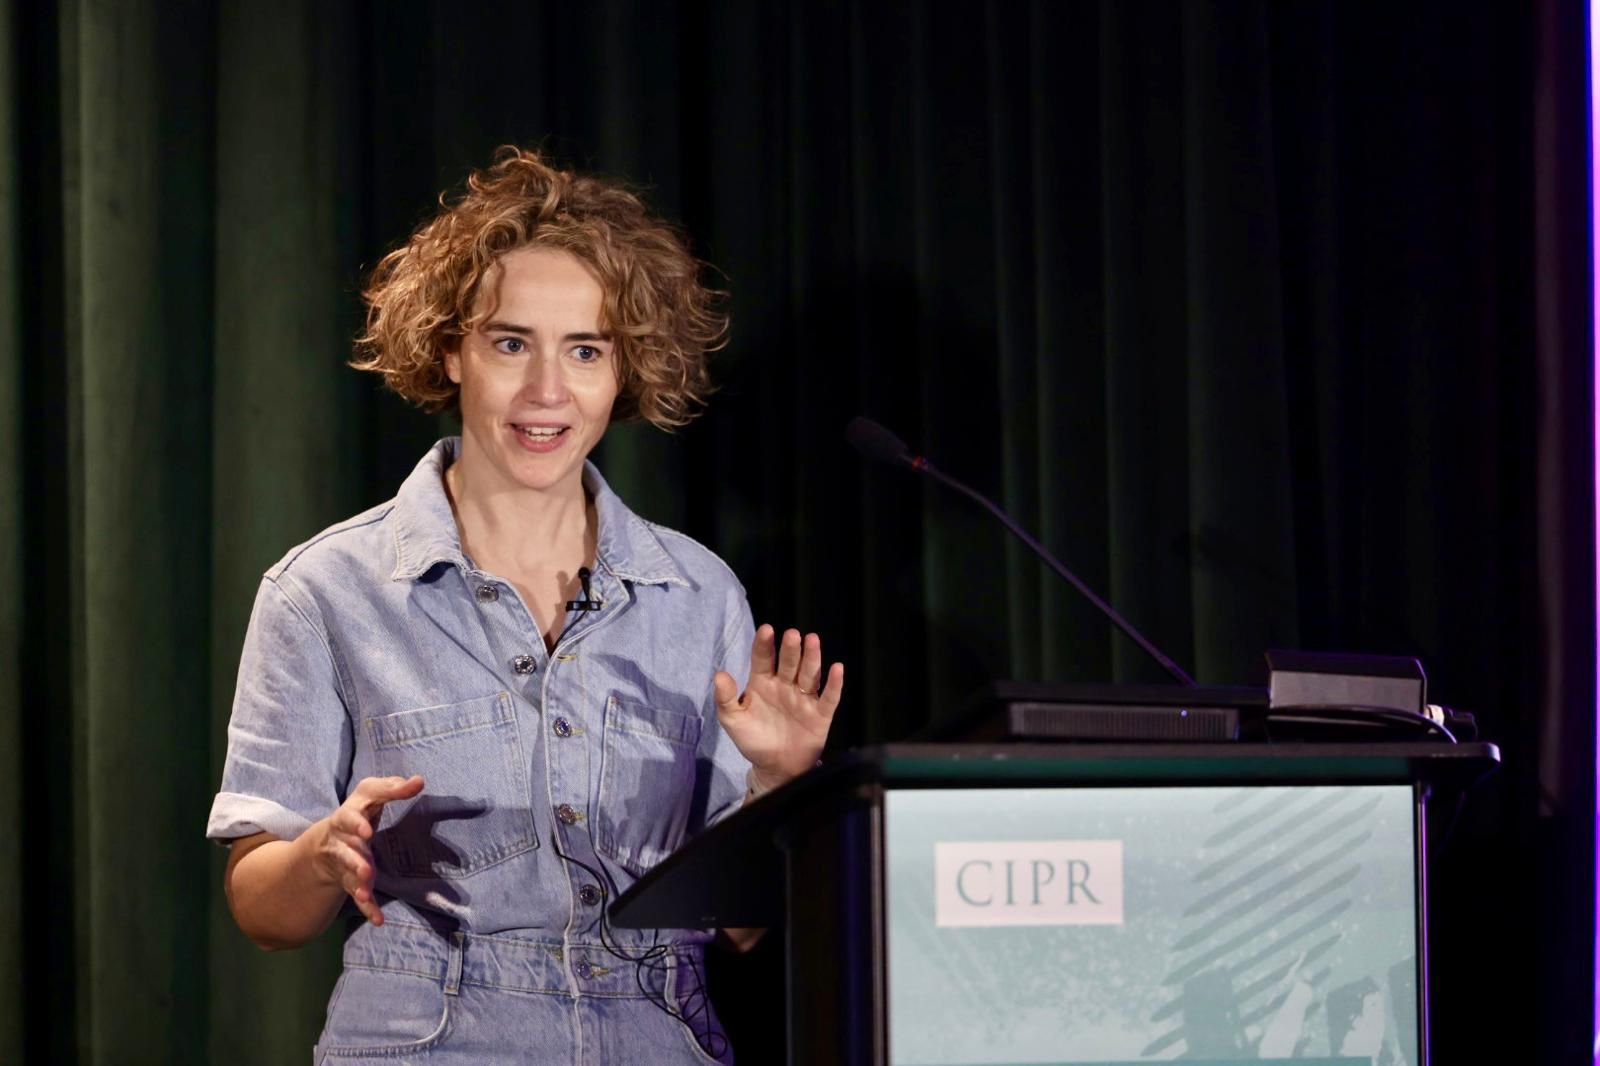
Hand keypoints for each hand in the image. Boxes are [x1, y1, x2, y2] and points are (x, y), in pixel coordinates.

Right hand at [306, 774, 423, 925]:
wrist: (326, 842)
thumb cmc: (358, 812)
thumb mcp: (371, 795)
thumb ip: (393, 788)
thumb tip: (419, 780)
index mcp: (350, 813)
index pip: (354, 812)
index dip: (361, 817)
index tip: (370, 827)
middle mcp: (343, 838)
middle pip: (346, 846)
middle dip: (355, 854)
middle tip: (367, 858)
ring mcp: (344, 861)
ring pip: (348, 870)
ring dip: (357, 878)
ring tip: (366, 885)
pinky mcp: (349, 880)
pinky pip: (356, 894)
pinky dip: (367, 906)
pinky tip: (378, 919)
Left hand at [714, 625, 843, 790]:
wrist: (775, 768)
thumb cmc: (753, 740)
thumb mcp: (733, 721)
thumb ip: (725, 699)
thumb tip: (719, 674)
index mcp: (762, 683)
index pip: (763, 658)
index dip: (764, 644)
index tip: (766, 630)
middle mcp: (785, 685)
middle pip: (789, 662)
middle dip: (791, 649)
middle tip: (792, 634)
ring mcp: (804, 698)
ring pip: (809, 674)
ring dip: (812, 658)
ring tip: (812, 640)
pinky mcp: (820, 714)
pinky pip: (828, 697)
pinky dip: (834, 684)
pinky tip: (837, 668)